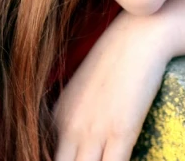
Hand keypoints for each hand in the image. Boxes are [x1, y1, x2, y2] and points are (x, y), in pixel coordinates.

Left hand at [53, 10, 175, 160]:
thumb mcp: (82, 87)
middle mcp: (71, 128)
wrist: (139, 36)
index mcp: (59, 117)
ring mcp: (94, 131)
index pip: (44, 157)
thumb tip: (75, 135)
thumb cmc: (117, 58)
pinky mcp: (121, 131)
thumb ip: (72, 113)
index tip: (72, 159)